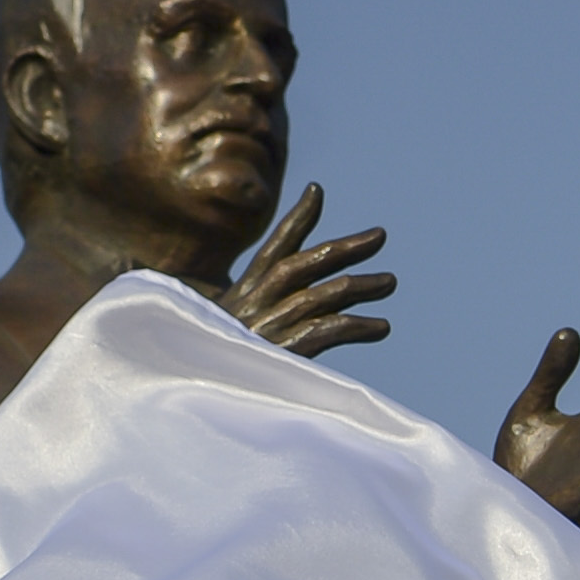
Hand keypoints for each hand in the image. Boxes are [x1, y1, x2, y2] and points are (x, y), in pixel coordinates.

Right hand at [218, 185, 395, 358]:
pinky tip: (382, 327)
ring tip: (391, 282)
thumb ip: (245, 310)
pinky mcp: (286, 349)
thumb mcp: (217, 326)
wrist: (189, 386)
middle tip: (380, 235)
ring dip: (363, 286)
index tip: (318, 192)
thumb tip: (261, 303)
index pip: (274, 246)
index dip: (298, 218)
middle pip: (309, 262)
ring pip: (328, 294)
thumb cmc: (206, 361)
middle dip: (346, 247)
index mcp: (244, 291)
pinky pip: (331, 329)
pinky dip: (359, 326)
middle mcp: (259, 300)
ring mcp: (273, 323)